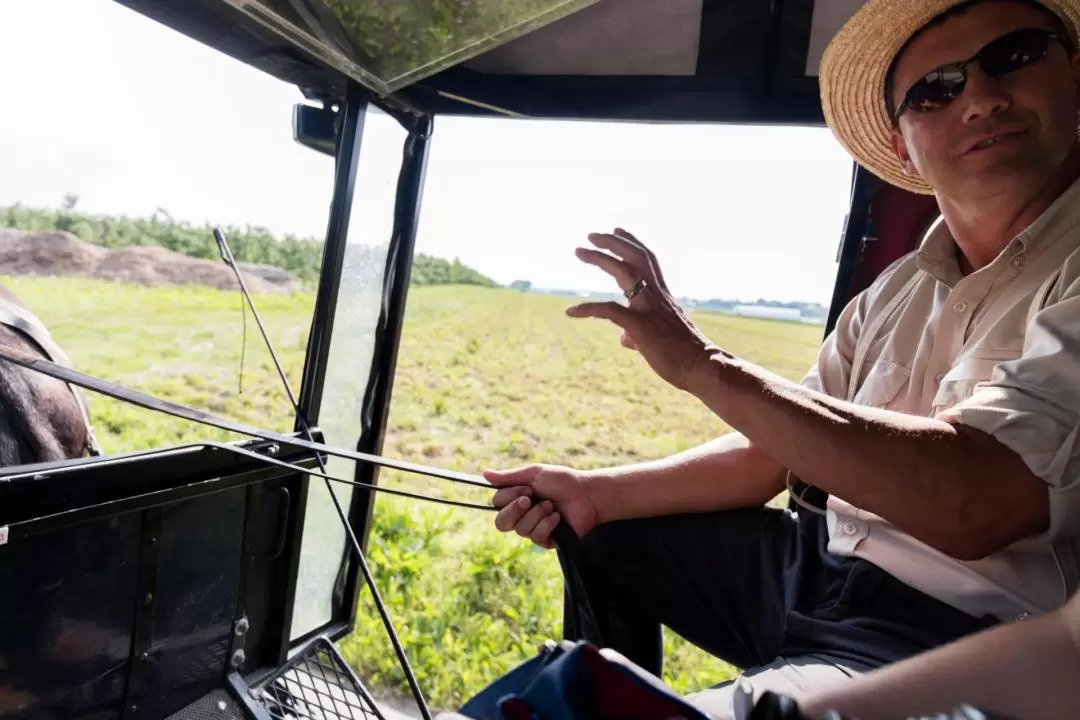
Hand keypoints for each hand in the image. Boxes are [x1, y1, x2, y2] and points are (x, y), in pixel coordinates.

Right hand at [485, 464, 599, 548]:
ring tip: (552, 506)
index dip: (508, 498)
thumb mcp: (534, 474)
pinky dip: (547, 525)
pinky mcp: (546, 541)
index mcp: (517, 498)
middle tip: (530, 500)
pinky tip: (557, 518)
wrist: (587, 495)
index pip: (497, 504)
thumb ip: (509, 477)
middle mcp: (522, 515)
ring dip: (537, 514)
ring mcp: (534, 529)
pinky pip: (536, 537)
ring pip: (520, 530)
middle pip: (501, 523)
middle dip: (514, 511)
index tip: (526, 489)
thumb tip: (484, 474)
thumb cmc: (563, 481)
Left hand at [567, 228, 722, 391]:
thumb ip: (638, 333)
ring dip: (600, 258)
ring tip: (579, 251)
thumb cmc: (683, 356)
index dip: (632, 242)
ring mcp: (648, 309)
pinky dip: (588, 308)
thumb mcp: (661, 338)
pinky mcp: (640, 326)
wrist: (701, 368)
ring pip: (624, 272)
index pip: (648, 261)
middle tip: (591, 234)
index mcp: (663, 296)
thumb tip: (625, 339)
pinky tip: (570, 312)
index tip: (617, 229)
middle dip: (613, 242)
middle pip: (636, 257)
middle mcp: (657, 296)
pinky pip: (609, 311)